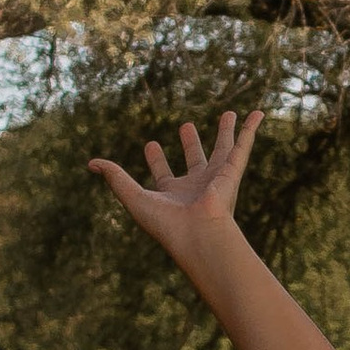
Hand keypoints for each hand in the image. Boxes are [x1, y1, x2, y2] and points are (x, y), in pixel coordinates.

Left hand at [88, 111, 261, 262]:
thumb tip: (91, 163)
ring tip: (228, 113)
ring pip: (223, 149)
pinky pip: (243, 145)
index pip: (164, 174)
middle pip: (195, 160)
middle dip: (190, 144)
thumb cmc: (166, 223)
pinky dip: (251, 129)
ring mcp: (217, 179)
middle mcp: (196, 186)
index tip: (151, 145)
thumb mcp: (133, 197)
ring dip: (226, 132)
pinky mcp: (233, 172)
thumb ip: (115, 178)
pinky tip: (258, 113)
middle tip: (186, 126)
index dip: (156, 159)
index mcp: (173, 194)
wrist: (198, 235)